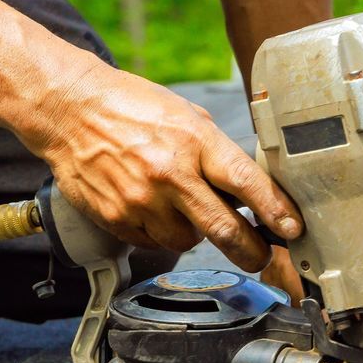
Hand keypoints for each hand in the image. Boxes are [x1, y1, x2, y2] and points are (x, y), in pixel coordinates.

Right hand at [29, 60, 301, 270]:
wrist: (70, 110)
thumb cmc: (129, 106)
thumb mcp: (185, 115)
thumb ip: (215, 152)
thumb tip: (246, 188)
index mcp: (193, 141)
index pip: (246, 183)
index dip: (275, 211)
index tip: (292, 229)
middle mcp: (169, 174)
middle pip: (224, 229)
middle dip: (251, 251)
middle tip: (260, 257)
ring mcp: (141, 200)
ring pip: (188, 241)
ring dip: (194, 233)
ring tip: (181, 207)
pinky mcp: (118, 219)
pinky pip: (153, 242)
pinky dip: (160, 232)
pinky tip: (150, 206)